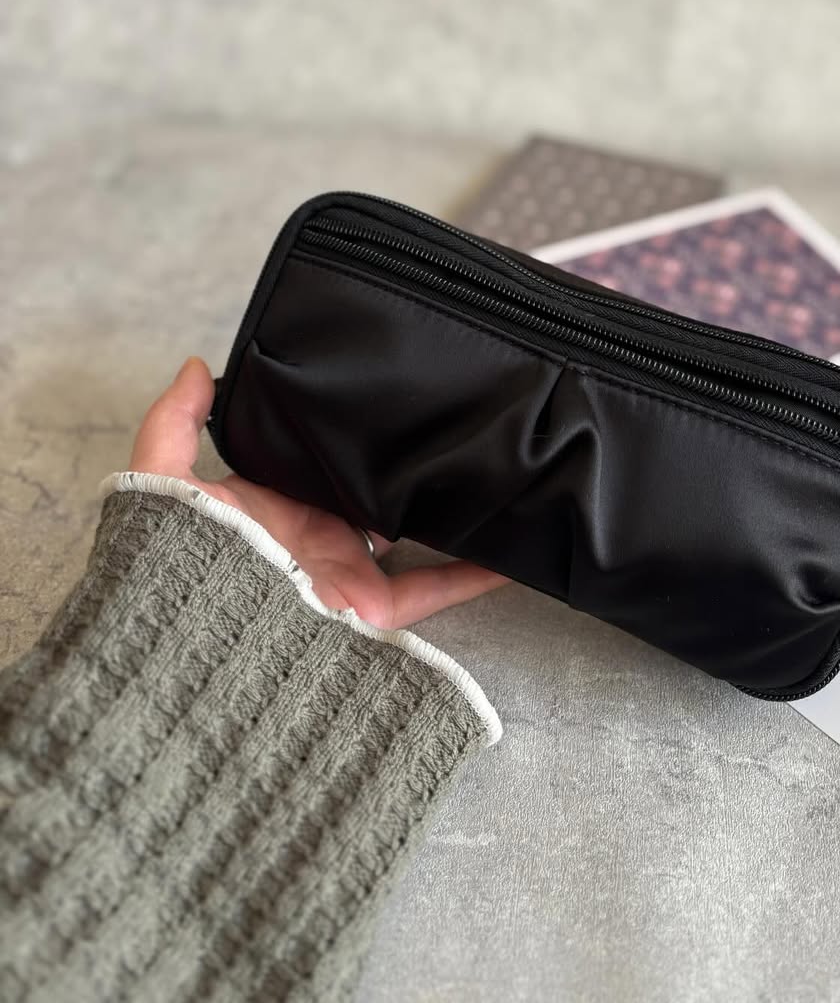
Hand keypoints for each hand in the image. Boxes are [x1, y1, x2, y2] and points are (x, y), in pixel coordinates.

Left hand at [130, 357, 508, 628]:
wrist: (194, 646)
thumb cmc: (174, 563)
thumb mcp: (160, 480)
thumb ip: (175, 422)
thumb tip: (195, 364)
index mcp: (272, 509)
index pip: (315, 466)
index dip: (347, 437)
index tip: (386, 399)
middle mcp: (313, 542)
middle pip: (372, 499)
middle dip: (407, 469)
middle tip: (452, 424)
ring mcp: (346, 577)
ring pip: (412, 541)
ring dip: (448, 516)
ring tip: (492, 475)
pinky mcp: (370, 611)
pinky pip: (431, 590)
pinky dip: (472, 574)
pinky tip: (508, 551)